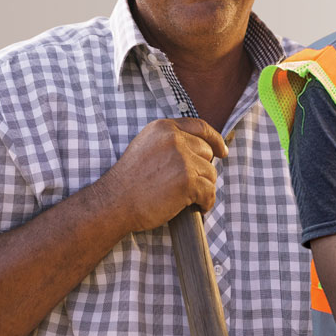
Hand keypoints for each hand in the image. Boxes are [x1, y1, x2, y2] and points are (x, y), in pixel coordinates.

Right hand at [96, 118, 223, 230]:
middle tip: (186, 185)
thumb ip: (171, 142)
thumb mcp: (146, 147)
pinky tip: (198, 208)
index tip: (222, 151)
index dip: (215, 139)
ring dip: (203, 188)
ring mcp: (182, 159)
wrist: (112, 204)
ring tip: (185, 198)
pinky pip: (209, 192)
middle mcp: (174, 139)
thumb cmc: (129, 181)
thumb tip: (205, 147)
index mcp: (163, 128)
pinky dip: (206, 202)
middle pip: (207, 152)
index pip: (200, 127)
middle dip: (201, 170)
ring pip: (210, 173)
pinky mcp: (188, 180)